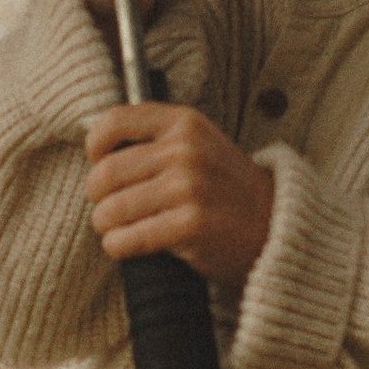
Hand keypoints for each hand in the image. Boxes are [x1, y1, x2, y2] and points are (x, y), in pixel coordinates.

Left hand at [85, 104, 275, 281]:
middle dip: (97, 197)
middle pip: (105, 174)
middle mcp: (185, 150)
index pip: (114, 122)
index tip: (100, 164)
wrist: (273, 224)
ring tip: (118, 229)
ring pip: (110, 210)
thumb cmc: (224, 188)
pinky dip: (118, 246)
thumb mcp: (198, 144)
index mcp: (184, 122)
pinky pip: (126, 239)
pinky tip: (127, 245)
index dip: (95, 147)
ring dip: (105, 225)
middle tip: (109, 208)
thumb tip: (97, 151)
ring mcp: (189, 187)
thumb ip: (155, 139)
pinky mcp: (190, 225)